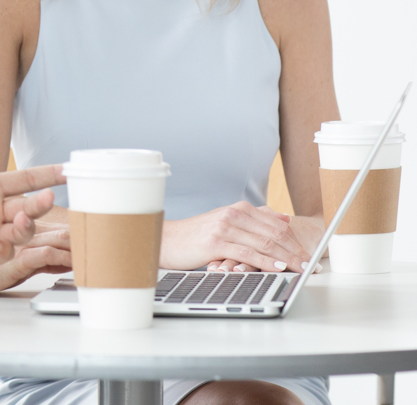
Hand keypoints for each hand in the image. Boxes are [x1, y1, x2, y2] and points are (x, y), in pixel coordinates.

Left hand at [0, 120, 63, 279]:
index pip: (24, 179)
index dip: (46, 175)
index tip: (69, 170)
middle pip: (28, 206)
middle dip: (41, 203)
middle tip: (47, 199)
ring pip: (21, 231)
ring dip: (24, 226)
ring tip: (15, 221)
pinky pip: (3, 254)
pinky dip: (2, 249)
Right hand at [161, 202, 312, 272]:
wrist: (166, 240)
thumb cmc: (196, 235)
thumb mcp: (225, 223)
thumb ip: (254, 219)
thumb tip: (284, 218)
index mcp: (238, 209)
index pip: (277, 225)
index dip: (298, 241)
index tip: (312, 255)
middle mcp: (233, 215)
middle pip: (275, 234)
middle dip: (297, 251)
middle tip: (313, 266)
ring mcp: (224, 228)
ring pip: (265, 244)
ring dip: (288, 259)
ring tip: (302, 270)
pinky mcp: (215, 243)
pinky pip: (247, 253)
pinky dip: (266, 262)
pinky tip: (278, 268)